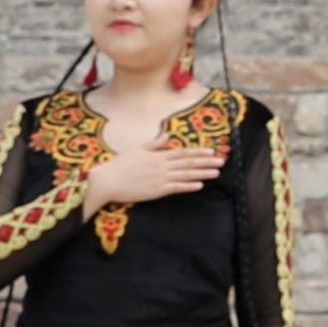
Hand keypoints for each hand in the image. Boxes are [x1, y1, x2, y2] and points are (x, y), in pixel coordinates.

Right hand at [77, 136, 224, 212]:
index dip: (198, 152)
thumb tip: (167, 136)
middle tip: (222, 160)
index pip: (182, 152)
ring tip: (216, 172)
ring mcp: (159, 178)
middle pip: (188, 162)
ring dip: (202, 173)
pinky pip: (175, 188)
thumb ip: (154, 144)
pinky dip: (188, 186)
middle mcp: (161, 165)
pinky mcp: (155, 191)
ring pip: (185, 175)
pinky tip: (200, 185)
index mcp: (157, 155)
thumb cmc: (118, 166)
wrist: (105, 181)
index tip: (211, 151)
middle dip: (206, 161)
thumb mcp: (136, 150)